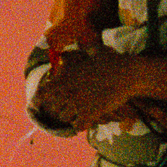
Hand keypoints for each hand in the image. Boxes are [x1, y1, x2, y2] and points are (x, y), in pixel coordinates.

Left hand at [32, 52, 162, 130]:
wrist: (128, 74)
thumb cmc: (113, 61)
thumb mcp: (96, 51)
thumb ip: (85, 48)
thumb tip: (81, 40)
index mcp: (66, 77)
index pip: (43, 92)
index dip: (40, 99)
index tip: (38, 103)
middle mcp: (69, 91)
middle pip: (53, 107)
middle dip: (58, 107)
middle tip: (64, 107)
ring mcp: (79, 103)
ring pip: (64, 117)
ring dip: (69, 116)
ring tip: (75, 114)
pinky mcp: (91, 113)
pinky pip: (78, 126)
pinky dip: (79, 125)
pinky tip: (83, 122)